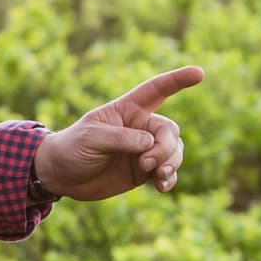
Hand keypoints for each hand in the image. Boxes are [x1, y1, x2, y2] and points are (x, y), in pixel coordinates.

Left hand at [34, 65, 201, 199]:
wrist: (62, 175)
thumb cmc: (72, 148)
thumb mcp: (92, 139)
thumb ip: (121, 138)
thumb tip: (150, 143)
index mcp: (127, 110)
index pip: (156, 90)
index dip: (177, 80)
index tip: (199, 73)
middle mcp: (140, 127)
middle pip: (170, 131)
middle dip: (165, 148)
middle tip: (146, 164)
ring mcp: (144, 150)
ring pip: (174, 152)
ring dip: (171, 164)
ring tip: (157, 176)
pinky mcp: (144, 172)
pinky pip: (168, 173)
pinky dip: (170, 179)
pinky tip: (162, 187)